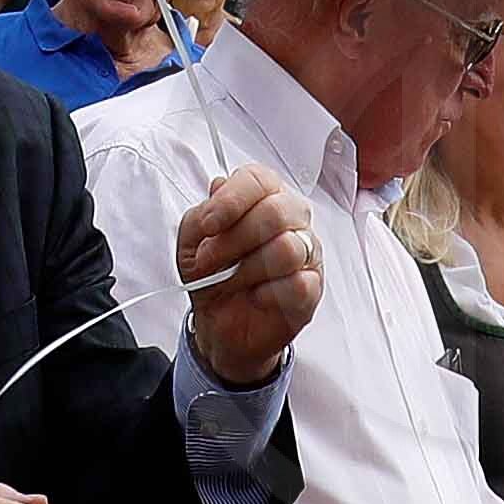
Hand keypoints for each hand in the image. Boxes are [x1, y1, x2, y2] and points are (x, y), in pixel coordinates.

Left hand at [172, 163, 320, 384]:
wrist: (220, 323)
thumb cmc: (211, 274)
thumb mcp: (191, 241)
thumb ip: (202, 213)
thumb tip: (218, 187)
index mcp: (262, 197)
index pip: (258, 180)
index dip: (231, 200)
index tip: (208, 225)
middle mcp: (290, 219)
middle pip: (276, 211)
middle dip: (234, 240)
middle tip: (209, 259)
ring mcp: (306, 252)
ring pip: (288, 248)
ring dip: (247, 269)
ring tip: (231, 280)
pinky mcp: (312, 287)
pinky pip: (298, 284)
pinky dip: (267, 293)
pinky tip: (255, 296)